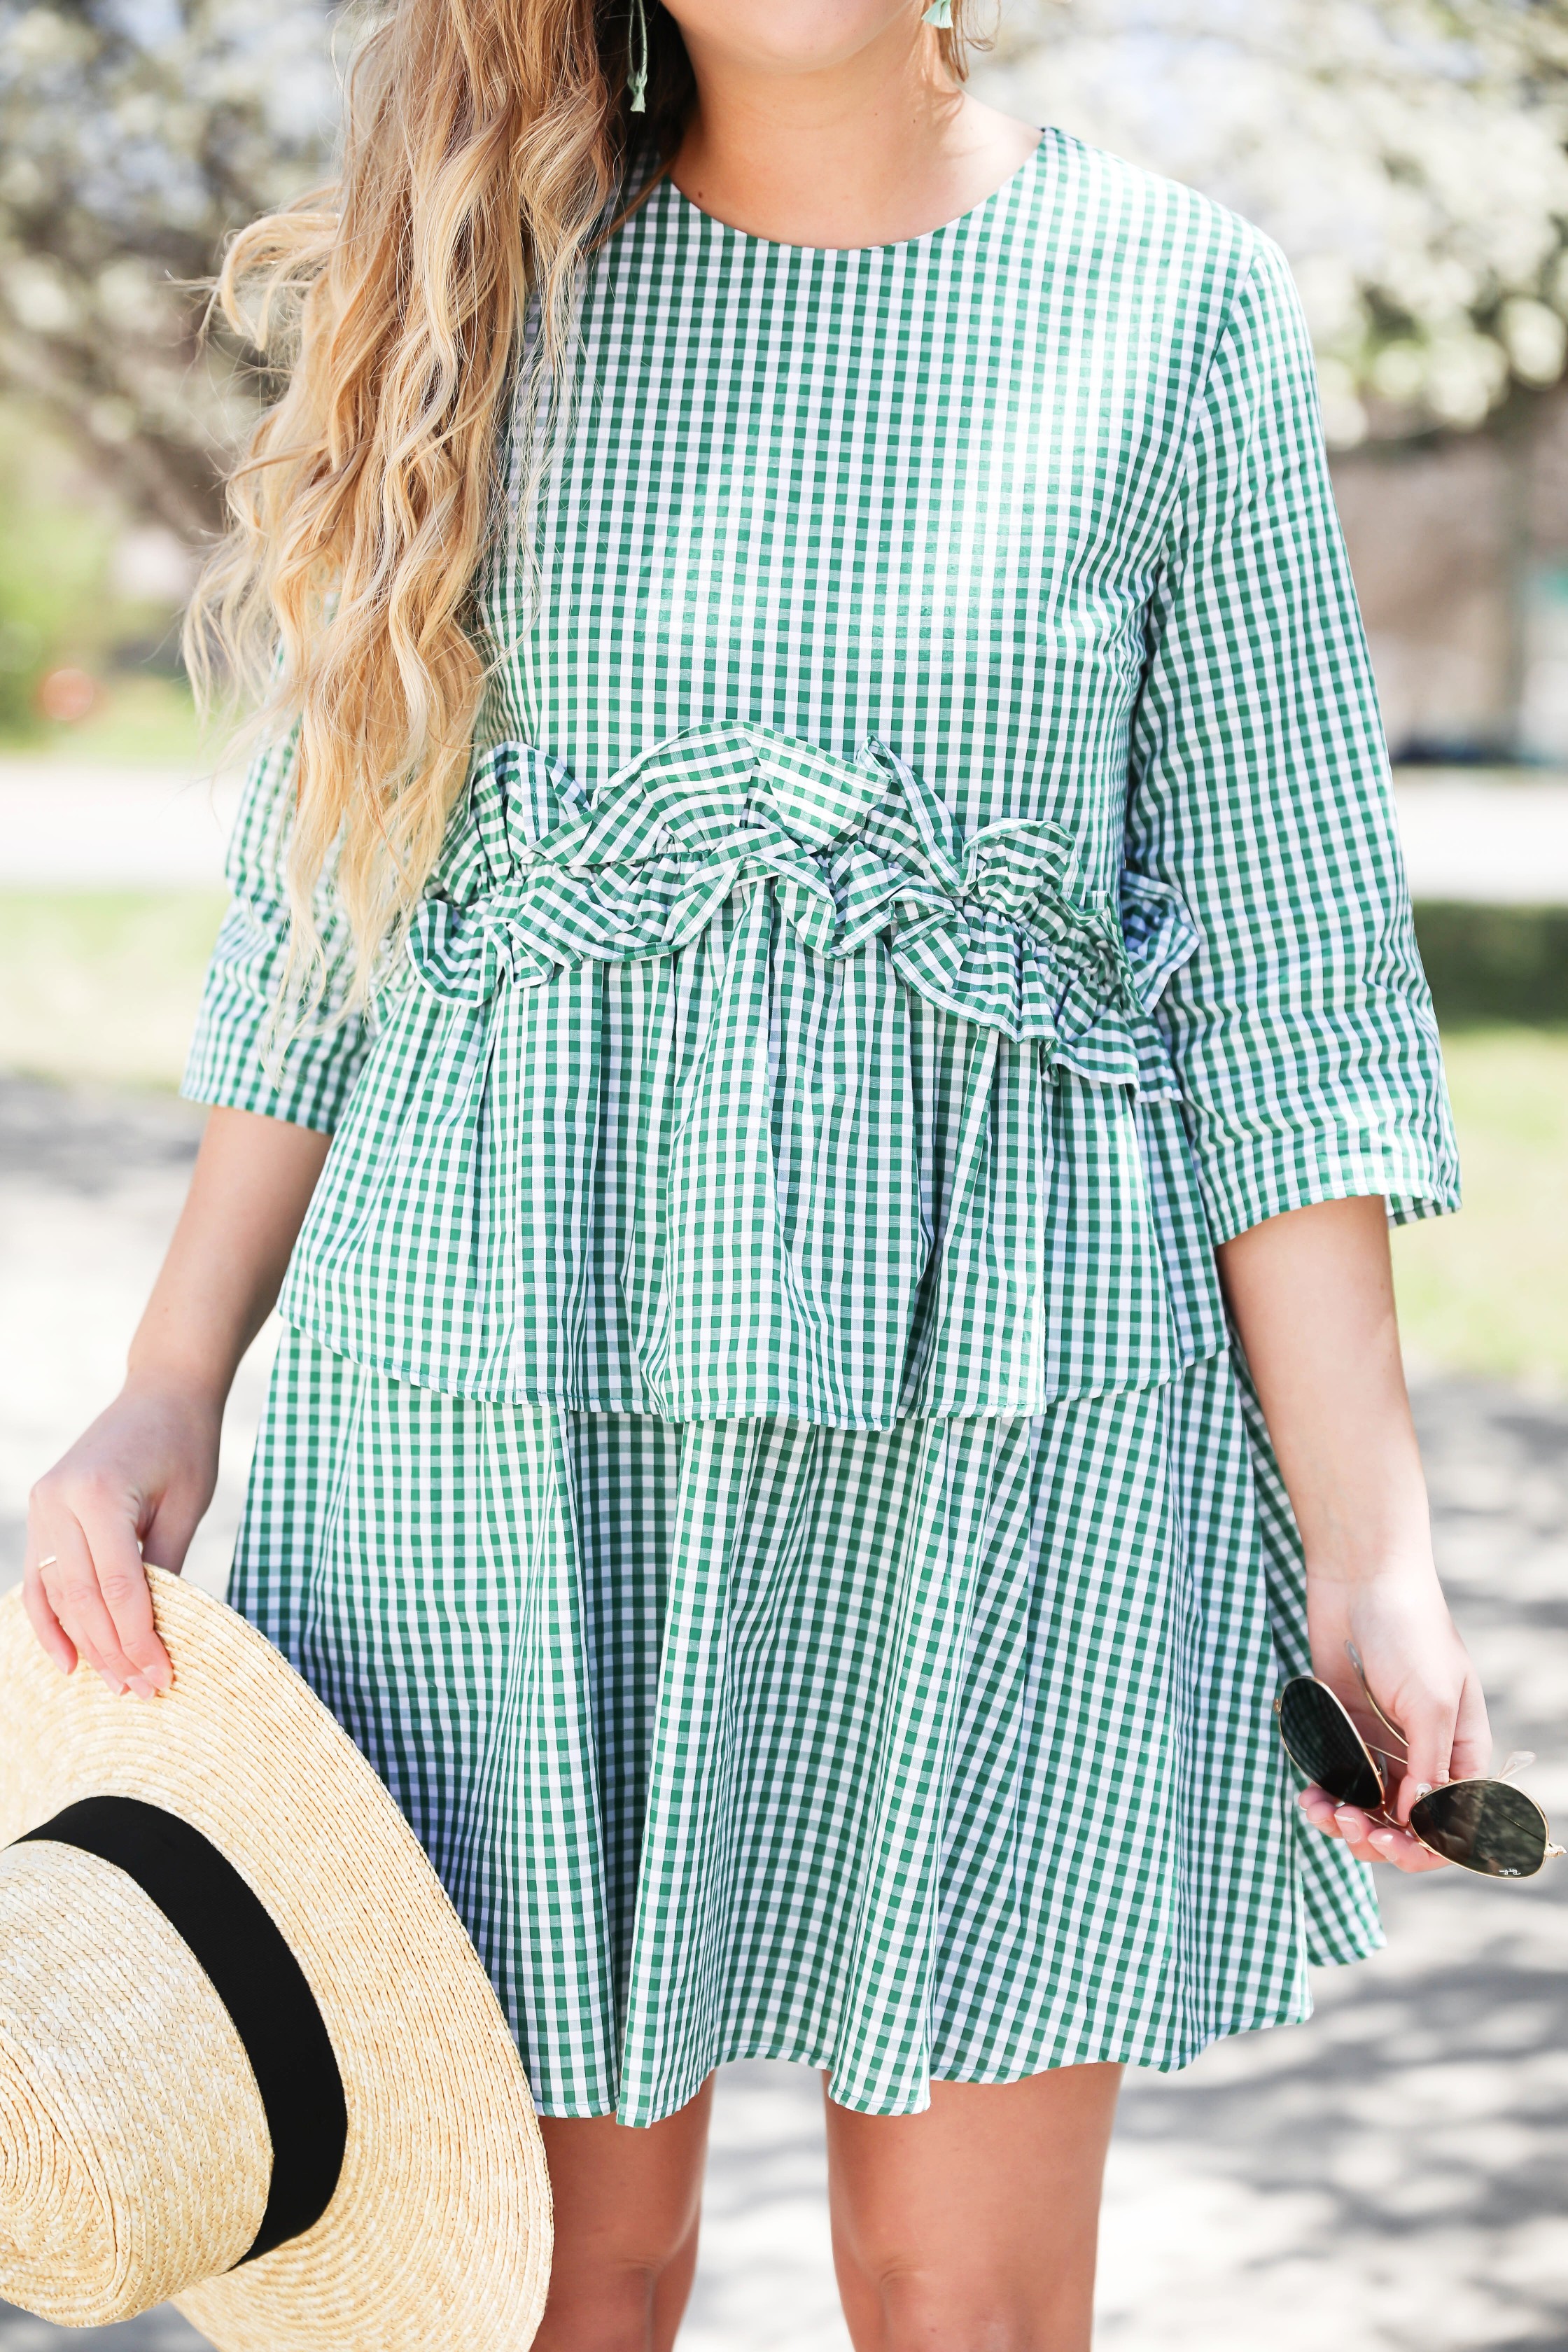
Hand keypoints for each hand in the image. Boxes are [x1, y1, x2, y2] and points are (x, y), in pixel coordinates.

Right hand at [25, 1379, 222, 1697]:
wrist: (161, 1391)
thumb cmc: (185, 1444)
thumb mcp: (186, 1506)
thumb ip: (167, 1567)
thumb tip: (157, 1635)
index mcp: (98, 1494)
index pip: (119, 1586)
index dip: (139, 1638)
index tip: (163, 1675)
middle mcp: (59, 1500)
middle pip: (83, 1597)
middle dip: (113, 1651)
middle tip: (143, 1690)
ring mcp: (43, 1504)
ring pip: (57, 1593)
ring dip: (85, 1644)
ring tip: (115, 1684)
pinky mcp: (42, 1510)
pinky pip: (40, 1578)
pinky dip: (50, 1620)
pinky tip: (67, 1660)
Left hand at [1299, 1566, 1490, 1872]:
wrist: (1359, 1577)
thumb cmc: (1408, 1631)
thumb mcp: (1431, 1701)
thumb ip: (1430, 1765)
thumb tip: (1417, 1821)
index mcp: (1462, 1752)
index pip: (1454, 1822)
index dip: (1427, 1846)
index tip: (1394, 1844)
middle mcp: (1425, 1755)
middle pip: (1407, 1826)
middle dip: (1379, 1838)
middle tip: (1350, 1826)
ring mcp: (1383, 1745)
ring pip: (1367, 1810)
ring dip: (1345, 1823)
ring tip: (1321, 1809)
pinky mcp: (1345, 1731)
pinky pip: (1337, 1780)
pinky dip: (1324, 1795)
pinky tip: (1307, 1796)